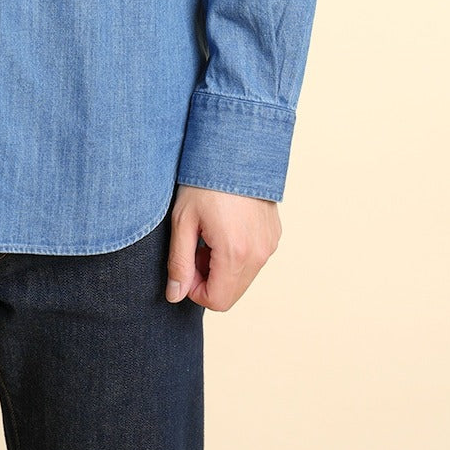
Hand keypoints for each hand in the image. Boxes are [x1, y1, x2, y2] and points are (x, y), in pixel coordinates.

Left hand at [165, 184, 280, 310]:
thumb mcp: (183, 221)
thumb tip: (175, 295)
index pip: (217, 301)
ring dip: (222, 268)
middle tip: (194, 248)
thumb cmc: (204, 181)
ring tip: (207, 236)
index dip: (194, 290)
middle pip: (231, 293)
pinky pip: (254, 260)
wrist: (235, 148)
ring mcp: (270, 244)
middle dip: (208, 279)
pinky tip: (223, 228)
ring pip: (243, 278)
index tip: (184, 264)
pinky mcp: (274, 235)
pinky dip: (237, 255)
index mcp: (235, 253)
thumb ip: (179, 262)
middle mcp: (259, 254)